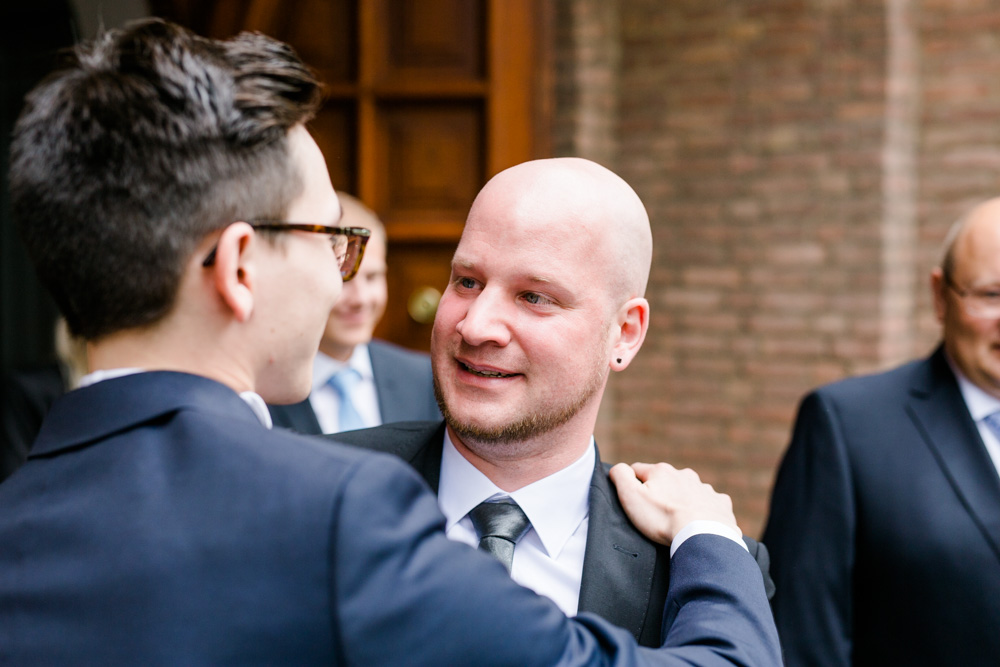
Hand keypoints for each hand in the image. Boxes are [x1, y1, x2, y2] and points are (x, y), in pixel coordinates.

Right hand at [610, 462, 737, 544]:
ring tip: (679, 522)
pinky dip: (704, 511)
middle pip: (666, 481)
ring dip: (683, 501)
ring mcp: (705, 489)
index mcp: (662, 471)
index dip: (632, 484)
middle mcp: (685, 474)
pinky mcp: (721, 504)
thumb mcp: (630, 497)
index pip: (638, 471)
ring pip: (689, 491)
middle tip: (656, 515)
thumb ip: (620, 476)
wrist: (701, 536)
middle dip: (660, 493)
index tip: (633, 501)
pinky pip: (711, 504)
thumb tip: (617, 468)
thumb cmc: (662, 518)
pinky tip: (700, 524)